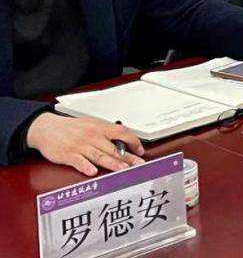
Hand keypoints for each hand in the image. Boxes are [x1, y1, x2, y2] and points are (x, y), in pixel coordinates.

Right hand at [26, 113, 144, 176]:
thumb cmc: (72, 128)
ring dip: (113, 163)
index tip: (140, 151)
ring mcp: (80, 146)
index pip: (122, 133)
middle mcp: (92, 136)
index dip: (133, 142)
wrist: (47, 128)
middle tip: (138, 165)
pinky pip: (79, 161)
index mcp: (100, 128)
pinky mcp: (68, 155)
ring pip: (99, 156)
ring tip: (123, 170)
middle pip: (113, 148)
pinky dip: (86, 167)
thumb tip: (125, 142)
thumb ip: (107, 133)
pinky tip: (92, 172)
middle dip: (128, 158)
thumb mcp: (92, 125)